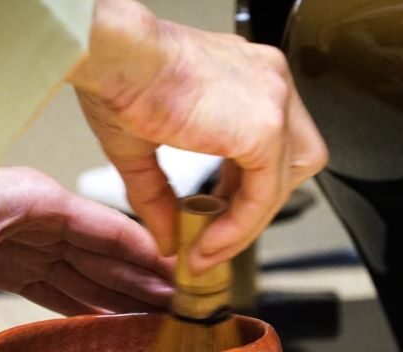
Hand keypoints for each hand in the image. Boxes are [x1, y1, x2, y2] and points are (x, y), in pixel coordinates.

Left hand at [0, 167, 173, 351]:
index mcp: (38, 202)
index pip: (107, 228)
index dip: (147, 251)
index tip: (181, 271)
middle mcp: (42, 221)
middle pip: (105, 255)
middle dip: (143, 281)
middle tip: (182, 306)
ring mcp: (31, 241)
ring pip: (88, 273)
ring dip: (120, 296)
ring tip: (157, 320)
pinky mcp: (15, 263)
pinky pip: (60, 287)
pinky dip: (85, 306)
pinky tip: (109, 324)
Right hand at [69, 0, 327, 271]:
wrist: (112, 54)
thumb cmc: (117, 76)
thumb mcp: (140, 147)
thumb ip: (160, 196)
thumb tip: (167, 239)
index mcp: (244, 76)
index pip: (267, 144)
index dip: (243, 190)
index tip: (213, 220)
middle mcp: (268, 82)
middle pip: (291, 162)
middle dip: (255, 204)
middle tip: (219, 232)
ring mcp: (274, 100)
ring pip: (285, 181)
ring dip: (249, 222)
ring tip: (211, 246)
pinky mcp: (266, 127)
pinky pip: (265, 194)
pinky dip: (241, 225)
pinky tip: (212, 240)